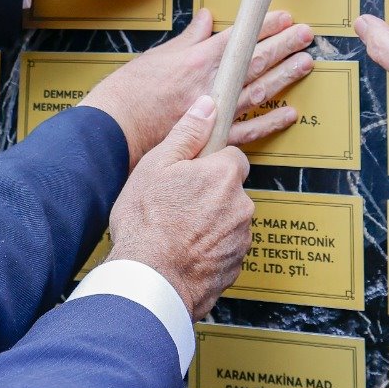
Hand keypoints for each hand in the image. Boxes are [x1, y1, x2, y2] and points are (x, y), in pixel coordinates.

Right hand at [79, 7, 310, 165]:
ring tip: (305, 63)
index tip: (285, 16)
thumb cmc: (130, 92)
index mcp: (197, 61)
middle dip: (283, 46)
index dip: (264, 26)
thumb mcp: (159, 55)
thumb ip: (189, 39)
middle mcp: (210, 85)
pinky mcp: (211, 139)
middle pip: (254, 61)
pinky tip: (289, 114)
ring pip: (257, 92)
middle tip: (306, 34)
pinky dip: (269, 123)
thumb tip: (206, 19)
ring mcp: (213, 113)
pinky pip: (247, 131)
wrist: (114, 130)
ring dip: (284, 77)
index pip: (238, 38)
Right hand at [106, 94, 255, 318]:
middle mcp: (241, 205)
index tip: (192, 174)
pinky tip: (183, 252)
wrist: (150, 281)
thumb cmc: (147, 223)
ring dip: (210, 224)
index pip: (232, 157)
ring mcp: (241, 239)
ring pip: (229, 221)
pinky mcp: (236, 266)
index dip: (210, 164)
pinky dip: (210, 250)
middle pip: (231, 190)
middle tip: (177, 205)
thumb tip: (207, 106)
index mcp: (225, 175)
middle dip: (210, 195)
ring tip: (176, 232)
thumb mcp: (156, 165)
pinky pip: (225, 249)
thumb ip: (187, 133)